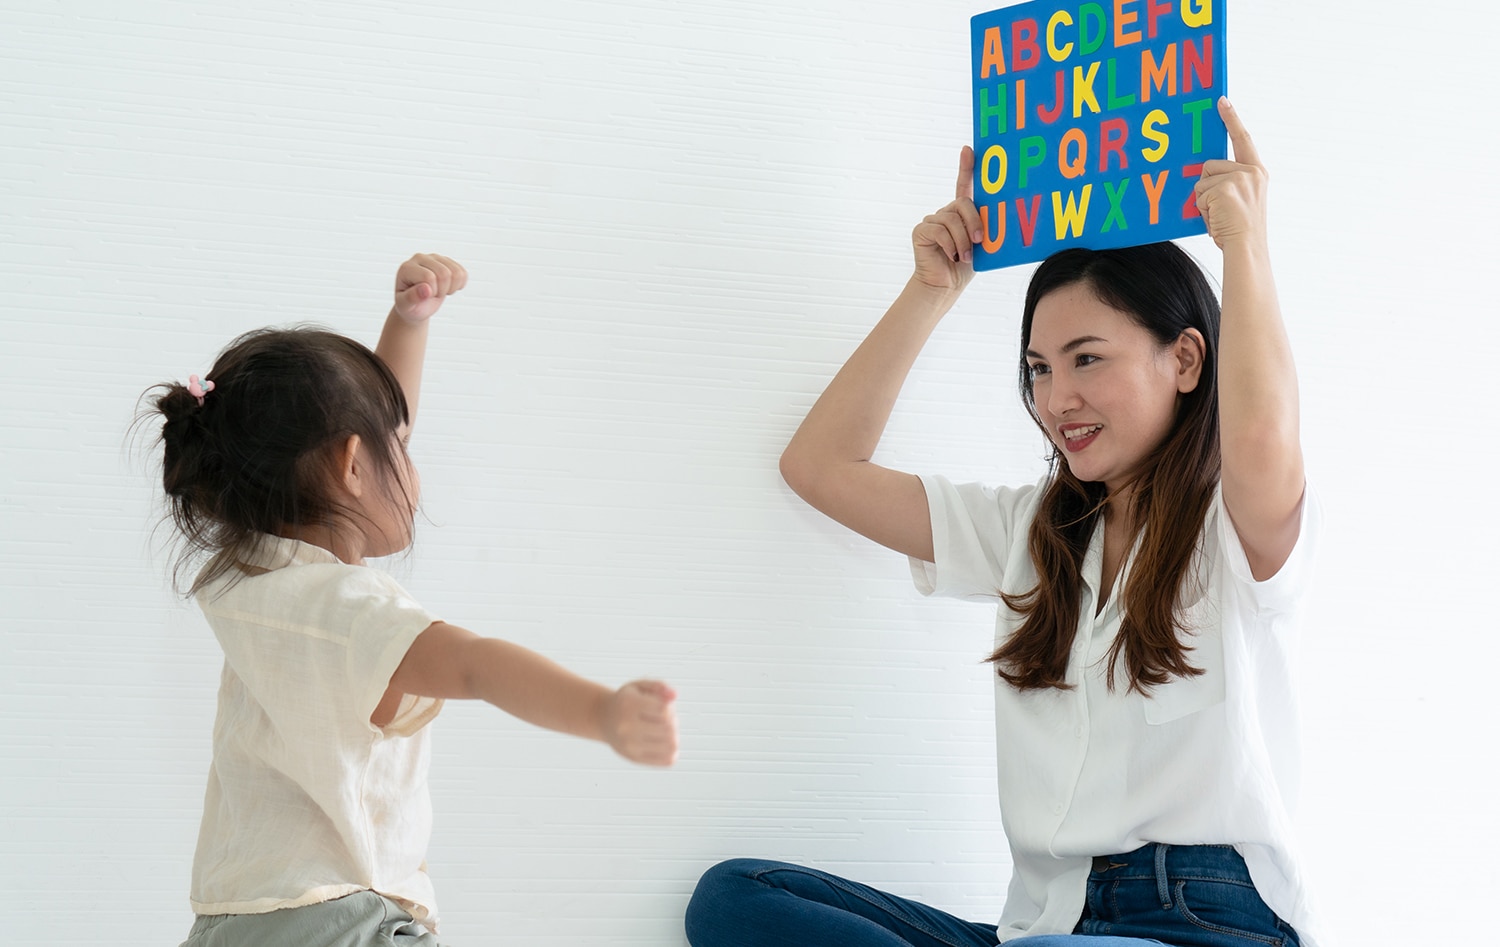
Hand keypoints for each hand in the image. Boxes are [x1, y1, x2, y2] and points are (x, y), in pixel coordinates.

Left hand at [392, 253, 467, 323]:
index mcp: (407, 268)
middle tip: (432, 295)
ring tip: (439, 291)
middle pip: (444, 274)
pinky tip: (448, 287)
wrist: (416, 305)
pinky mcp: (446, 261)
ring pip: (456, 272)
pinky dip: (459, 284)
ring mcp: (434, 258)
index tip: (423, 296)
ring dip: (451, 288)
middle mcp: (420, 258)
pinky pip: (462, 272)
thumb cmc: (409, 305)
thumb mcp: (406, 306)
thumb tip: (426, 289)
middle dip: (442, 290)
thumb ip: (412, 298)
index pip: (429, 277)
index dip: (431, 292)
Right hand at [601, 680, 678, 765]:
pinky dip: (673, 752)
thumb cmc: (628, 700)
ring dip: (674, 736)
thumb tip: (674, 695)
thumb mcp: (640, 686)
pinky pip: (666, 759)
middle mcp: (626, 726)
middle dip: (673, 722)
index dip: (670, 708)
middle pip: (669, 728)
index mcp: (628, 704)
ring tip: (664, 731)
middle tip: (664, 719)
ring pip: (671, 745)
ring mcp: (629, 745)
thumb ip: (660, 686)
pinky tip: (664, 743)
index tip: (662, 707)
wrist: (604, 719)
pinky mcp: (634, 758)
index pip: (664, 710)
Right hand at [911, 146, 982, 291]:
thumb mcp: (980, 244)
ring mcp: (932, 221)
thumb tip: (1004, 216)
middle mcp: (945, 213)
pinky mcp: (921, 231)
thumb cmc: (964, 266)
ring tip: (965, 256)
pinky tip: (952, 256)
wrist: (945, 286)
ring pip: (952, 220)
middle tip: (980, 241)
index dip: (966, 167)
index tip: (968, 150)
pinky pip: (940, 231)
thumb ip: (984, 228)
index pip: (963, 185)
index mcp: (960, 213)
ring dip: (963, 240)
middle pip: (962, 204)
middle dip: (974, 222)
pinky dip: (950, 245)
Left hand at [1194, 99, 1268, 250]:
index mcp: (1256, 171)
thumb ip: (1228, 182)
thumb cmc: (1239, 229)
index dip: (1231, 119)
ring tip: (1220, 216)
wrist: (1247, 247)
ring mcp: (1239, 178)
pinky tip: (1217, 219)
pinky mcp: (1226, 187)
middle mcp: (1251, 171)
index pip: (1242, 139)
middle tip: (1221, 210)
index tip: (1221, 100)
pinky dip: (1202, 210)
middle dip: (1206, 188)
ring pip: (1201, 181)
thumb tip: (1201, 176)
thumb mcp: (1239, 199)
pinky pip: (1199, 194)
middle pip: (1209, 166)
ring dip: (1203, 201)